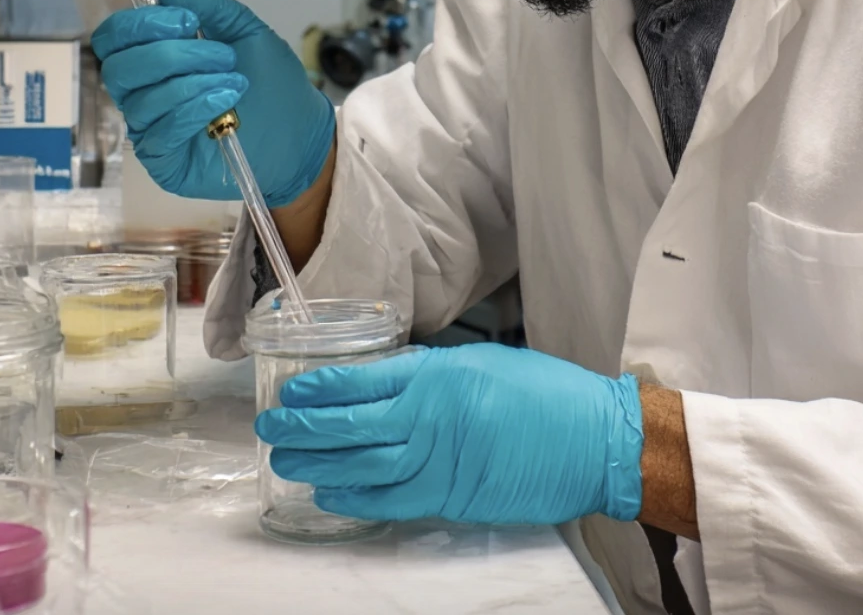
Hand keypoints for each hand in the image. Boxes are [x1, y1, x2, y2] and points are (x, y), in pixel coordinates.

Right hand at [91, 0, 335, 205]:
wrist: (300, 132)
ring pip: (141, 100)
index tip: (189, 21)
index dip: (142, 24)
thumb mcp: (246, 32)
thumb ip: (209, 7)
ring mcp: (150, 129)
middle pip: (118, 68)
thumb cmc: (271, 82)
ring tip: (235, 82)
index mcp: (154, 57)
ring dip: (193, 83)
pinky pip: (158, 133)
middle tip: (221, 55)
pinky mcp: (163, 161)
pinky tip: (225, 105)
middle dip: (171, 54)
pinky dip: (192, 111)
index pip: (114, 37)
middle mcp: (142, 92)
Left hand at [255, 344, 642, 524]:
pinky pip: (392, 499)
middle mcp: (431, 418)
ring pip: (363, 465)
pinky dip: (355, 496)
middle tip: (270, 425)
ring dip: (318, 462)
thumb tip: (387, 379)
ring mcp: (441, 461)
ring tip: (285, 460)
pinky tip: (329, 491)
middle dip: (304, 426)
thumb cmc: (542, 392)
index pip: (362, 380)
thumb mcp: (480, 363)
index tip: (293, 388)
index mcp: (437, 376)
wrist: (592, 438)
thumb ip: (430, 373)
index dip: (321, 387)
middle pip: (352, 425)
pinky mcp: (453, 497)